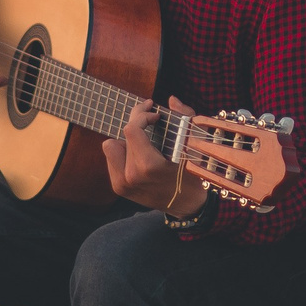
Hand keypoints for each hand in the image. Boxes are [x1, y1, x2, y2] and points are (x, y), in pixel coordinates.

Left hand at [104, 97, 202, 214]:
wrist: (187, 205)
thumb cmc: (193, 173)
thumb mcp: (194, 144)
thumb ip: (185, 116)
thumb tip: (171, 100)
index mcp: (149, 166)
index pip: (132, 129)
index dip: (142, 115)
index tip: (154, 114)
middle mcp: (131, 176)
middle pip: (122, 134)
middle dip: (137, 122)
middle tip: (150, 119)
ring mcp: (122, 184)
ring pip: (111, 146)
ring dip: (127, 140)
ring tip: (144, 142)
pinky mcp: (118, 188)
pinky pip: (112, 159)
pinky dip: (124, 153)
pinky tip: (139, 155)